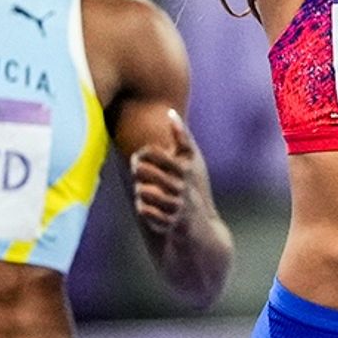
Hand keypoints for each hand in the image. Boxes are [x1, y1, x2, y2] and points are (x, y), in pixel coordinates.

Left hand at [130, 110, 197, 236]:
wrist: (200, 226)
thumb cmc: (191, 187)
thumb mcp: (191, 161)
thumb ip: (182, 137)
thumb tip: (170, 111)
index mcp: (184, 170)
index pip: (155, 154)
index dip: (143, 153)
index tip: (141, 156)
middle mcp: (179, 188)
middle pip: (144, 171)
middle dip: (137, 169)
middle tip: (137, 170)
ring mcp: (173, 206)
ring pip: (143, 192)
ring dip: (140, 190)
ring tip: (142, 188)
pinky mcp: (167, 223)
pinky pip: (145, 212)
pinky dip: (143, 209)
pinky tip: (146, 206)